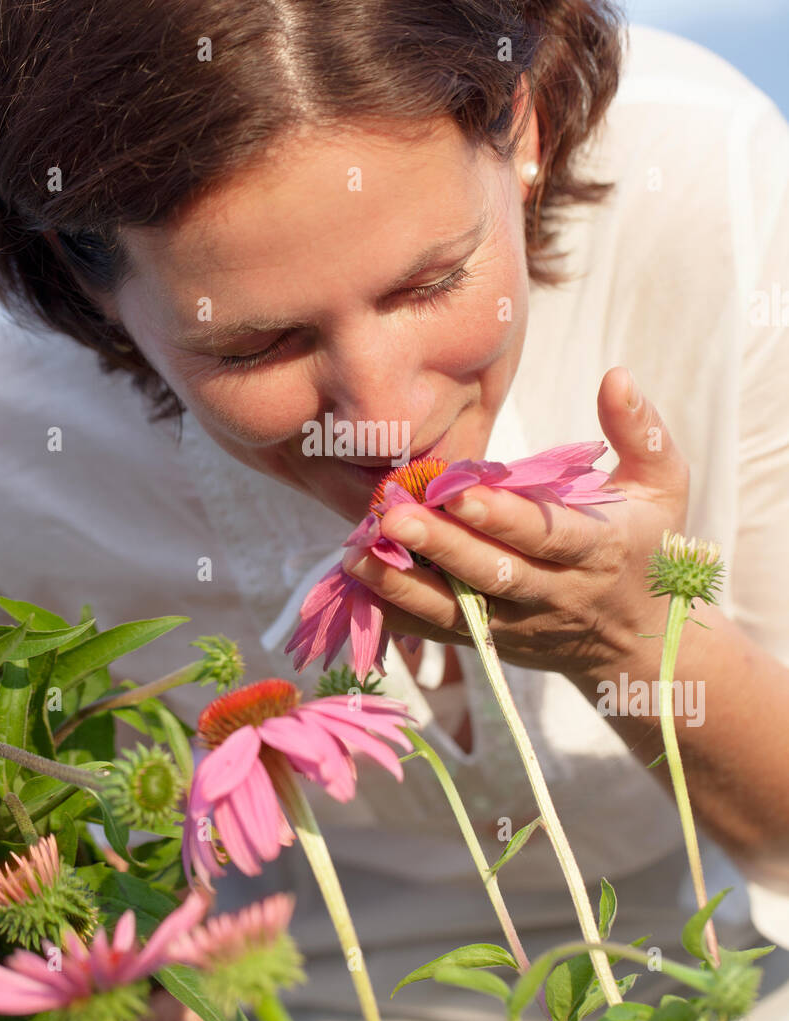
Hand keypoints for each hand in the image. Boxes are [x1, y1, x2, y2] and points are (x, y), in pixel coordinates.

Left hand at [341, 367, 689, 681]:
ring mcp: (519, 626)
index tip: (458, 489)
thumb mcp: (665, 487)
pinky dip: (398, 614)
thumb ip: (640, 431)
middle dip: (442, 547)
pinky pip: (440, 634)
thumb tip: (616, 376)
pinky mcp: (491, 645)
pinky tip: (358, 585)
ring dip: (405, 585)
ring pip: (459, 612)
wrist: (643, 642)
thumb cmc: (650, 546)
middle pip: (493, 575)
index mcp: (598, 551)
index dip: (503, 516)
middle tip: (393, 514)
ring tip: (356, 555)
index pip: (546, 535)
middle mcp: (556, 594)